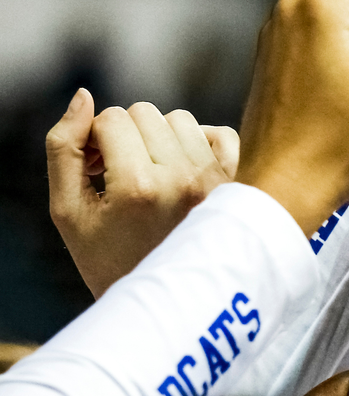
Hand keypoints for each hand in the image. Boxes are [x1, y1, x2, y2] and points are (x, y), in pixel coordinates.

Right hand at [45, 89, 237, 297]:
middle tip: (117, 172)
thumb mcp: (68, 211)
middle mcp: (183, 178)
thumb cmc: (107, 257)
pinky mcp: (236, 181)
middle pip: (146, 112)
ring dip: (159, 139)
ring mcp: (215, 179)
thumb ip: (64, 149)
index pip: (113, 117)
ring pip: (180, 119)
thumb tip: (82, 96)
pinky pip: (219, 132)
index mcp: (139, 187)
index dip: (94, 139)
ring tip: (148, 175)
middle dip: (125, 136)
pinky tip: (180, 172)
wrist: (162, 299)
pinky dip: (199, 143)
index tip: (94, 170)